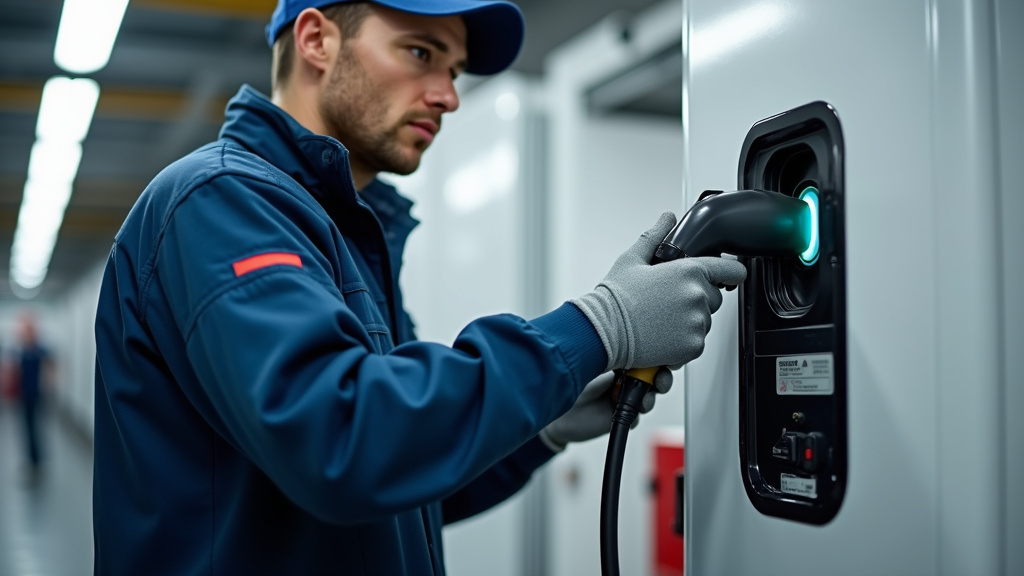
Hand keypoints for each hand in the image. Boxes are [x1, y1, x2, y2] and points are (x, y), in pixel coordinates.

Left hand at [538, 368, 672, 451]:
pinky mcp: (623, 418)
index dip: (659, 360)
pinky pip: (637, 416)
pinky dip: (636, 413)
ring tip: (644, 399)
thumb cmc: (569, 383)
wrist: (559, 414)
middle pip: (654, 378)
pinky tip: (627, 410)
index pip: (646, 359)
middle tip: (660, 381)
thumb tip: (629, 344)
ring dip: (651, 397)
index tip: (665, 361)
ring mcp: (625, 399)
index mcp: (620, 362)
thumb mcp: (592, 365)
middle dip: (662, 378)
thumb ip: (611, 358)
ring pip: (649, 397)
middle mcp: (625, 380)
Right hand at [570, 212, 747, 370]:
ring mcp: (697, 322)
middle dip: (696, 299)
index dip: (729, 272)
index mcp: (688, 271)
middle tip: (668, 303)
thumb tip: (666, 219)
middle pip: (713, 297)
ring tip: (660, 321)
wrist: (603, 332)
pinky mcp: (692, 345)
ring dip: (688, 321)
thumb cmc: (615, 298)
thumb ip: (655, 236)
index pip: (731, 269)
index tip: (726, 277)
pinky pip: (696, 342)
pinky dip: (682, 342)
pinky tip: (661, 336)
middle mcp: (697, 295)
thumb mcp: (632, 259)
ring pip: (704, 321)